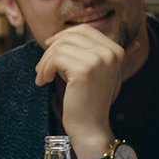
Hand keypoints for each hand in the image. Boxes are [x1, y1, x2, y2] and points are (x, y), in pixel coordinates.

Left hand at [34, 25, 138, 150]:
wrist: (91, 127)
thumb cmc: (91, 101)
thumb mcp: (101, 73)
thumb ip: (98, 54)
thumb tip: (95, 38)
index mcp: (116, 50)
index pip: (85, 30)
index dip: (64, 36)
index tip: (50, 48)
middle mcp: (110, 53)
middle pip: (70, 36)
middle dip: (51, 49)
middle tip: (42, 66)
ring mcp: (98, 60)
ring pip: (60, 47)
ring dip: (45, 62)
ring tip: (42, 76)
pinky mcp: (83, 70)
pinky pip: (55, 59)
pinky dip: (44, 69)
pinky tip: (44, 81)